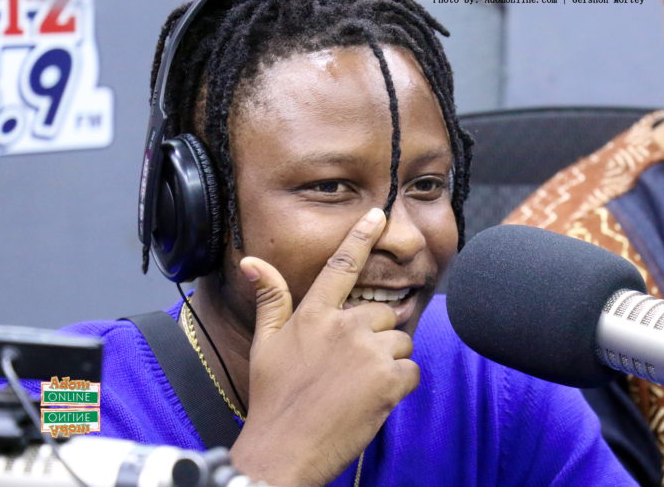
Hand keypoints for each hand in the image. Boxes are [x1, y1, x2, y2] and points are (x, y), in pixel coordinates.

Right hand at [230, 208, 419, 485]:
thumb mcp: (264, 343)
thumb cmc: (273, 395)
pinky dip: (400, 384)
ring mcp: (368, 353)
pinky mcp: (388, 381)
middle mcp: (344, 326)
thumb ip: (270, 298)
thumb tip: (252, 261)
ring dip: (388, 360)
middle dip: (375, 334)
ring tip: (359, 383)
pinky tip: (374, 397)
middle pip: (383, 312)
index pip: (341, 265)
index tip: (379, 213)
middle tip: (351, 363)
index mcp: (314, 314)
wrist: (285, 449)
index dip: (361, 235)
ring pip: (400, 341)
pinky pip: (411, 369)